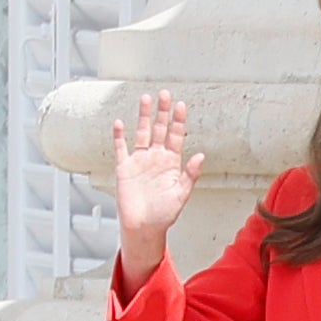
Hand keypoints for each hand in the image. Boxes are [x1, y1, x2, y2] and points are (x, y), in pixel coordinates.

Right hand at [112, 91, 203, 283]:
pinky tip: (120, 123)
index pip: (176, 136)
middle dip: (162, 112)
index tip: (181, 105)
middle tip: (164, 93)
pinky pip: (121, 148)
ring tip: (145, 98)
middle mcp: (156, 158)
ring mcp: (139, 161)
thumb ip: (190, 175)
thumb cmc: (165, 214)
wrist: (144, 227)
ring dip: (143, 116)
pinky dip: (119, 136)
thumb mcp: (181, 194)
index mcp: (172, 163)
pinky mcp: (124, 168)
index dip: (178, 121)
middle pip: (159, 129)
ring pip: (141, 133)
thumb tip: (200, 156)